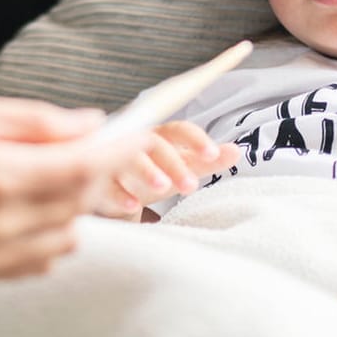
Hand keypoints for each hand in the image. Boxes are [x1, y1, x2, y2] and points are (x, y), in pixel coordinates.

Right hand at [0, 94, 144, 279]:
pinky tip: (27, 207)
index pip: (82, 166)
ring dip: (73, 203)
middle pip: (81, 200)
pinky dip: (51, 232)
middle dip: (96, 170)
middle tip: (88, 145)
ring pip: (70, 233)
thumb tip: (91, 124)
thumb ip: (33, 122)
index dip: (118, 148)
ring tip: (44, 175)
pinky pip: (44, 259)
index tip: (137, 132)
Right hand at [92, 121, 240, 218]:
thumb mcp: (180, 166)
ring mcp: (114, 157)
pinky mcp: (98, 177)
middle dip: (173, 163)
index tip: (213, 154)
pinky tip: (134, 206)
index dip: (197, 140)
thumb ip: (204, 160)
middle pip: (154, 143)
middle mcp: (136, 140)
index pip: (179, 130)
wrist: (109, 182)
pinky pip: (106, 182)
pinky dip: (120, 193)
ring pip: (128, 158)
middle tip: (191, 186)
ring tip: (164, 188)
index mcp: (160, 135)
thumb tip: (238, 151)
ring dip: (146, 170)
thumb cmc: (151, 170)